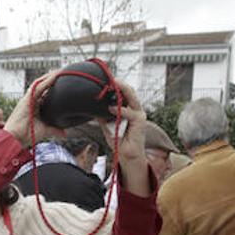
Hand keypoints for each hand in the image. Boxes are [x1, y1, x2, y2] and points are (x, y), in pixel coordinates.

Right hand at [5, 71, 63, 147]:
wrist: (15, 139)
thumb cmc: (26, 135)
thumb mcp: (45, 130)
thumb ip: (55, 129)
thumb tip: (65, 133)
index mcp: (35, 106)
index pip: (46, 93)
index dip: (53, 87)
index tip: (64, 82)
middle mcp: (31, 100)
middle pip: (43, 86)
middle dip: (52, 79)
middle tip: (64, 73)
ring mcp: (28, 99)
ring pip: (40, 83)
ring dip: (50, 77)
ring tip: (60, 71)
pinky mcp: (26, 99)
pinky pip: (38, 87)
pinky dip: (46, 81)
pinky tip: (54, 76)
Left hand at [99, 80, 148, 195]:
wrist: (126, 155)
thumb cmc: (119, 140)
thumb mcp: (107, 125)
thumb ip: (103, 115)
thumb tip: (93, 107)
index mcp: (129, 108)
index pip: (124, 93)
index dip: (117, 86)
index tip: (107, 80)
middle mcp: (135, 109)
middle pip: (129, 91)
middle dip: (120, 84)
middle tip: (110, 78)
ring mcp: (139, 114)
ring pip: (132, 97)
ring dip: (122, 90)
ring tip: (113, 85)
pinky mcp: (140, 122)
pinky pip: (130, 113)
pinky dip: (121, 110)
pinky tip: (111, 109)